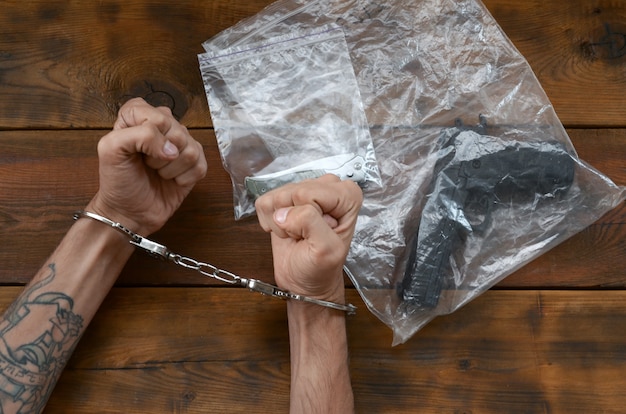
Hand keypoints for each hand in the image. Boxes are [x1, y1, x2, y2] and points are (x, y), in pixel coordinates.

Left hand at [87, 98, 206, 234]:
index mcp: (139, 115)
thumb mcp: (111, 150)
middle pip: (178, 132)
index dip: (148, 136)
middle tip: (147, 164)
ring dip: (171, 169)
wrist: (129, 213)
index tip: (135, 151)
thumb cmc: (118, 181)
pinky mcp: (195, 164)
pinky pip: (201, 165)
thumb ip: (139, 135)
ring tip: (158, 173)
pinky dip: (184, 178)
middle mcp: (163, 126)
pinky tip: (172, 180)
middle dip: (160, 155)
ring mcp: (181, 145)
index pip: (158, 116)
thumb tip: (172, 148)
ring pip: (191, 149)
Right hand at [255, 175, 362, 302]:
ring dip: (281, 222)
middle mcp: (328, 188)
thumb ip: (310, 223)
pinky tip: (286, 230)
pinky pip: (264, 202)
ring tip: (297, 234)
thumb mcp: (326, 250)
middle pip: (292, 192)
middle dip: (292, 219)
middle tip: (305, 236)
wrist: (306, 280)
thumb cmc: (321, 268)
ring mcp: (305, 190)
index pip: (308, 193)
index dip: (306, 217)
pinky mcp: (284, 198)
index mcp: (347, 195)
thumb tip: (283, 213)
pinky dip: (270, 221)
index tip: (315, 234)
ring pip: (276, 196)